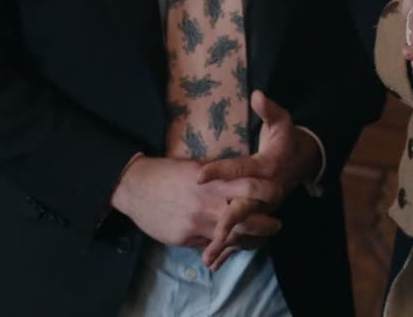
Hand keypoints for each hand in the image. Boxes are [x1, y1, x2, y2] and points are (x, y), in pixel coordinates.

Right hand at [109, 155, 282, 255]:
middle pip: (249, 220)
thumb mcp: (200, 167)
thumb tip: (245, 181)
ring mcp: (196, 225)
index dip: (269, 191)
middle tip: (277, 224)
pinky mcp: (184, 239)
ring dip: (249, 240)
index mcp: (215, 181)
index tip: (278, 193)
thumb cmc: (169, 172)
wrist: (134, 187)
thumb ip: (222, 176)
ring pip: (233, 239)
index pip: (253, 187)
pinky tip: (231, 243)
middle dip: (268, 225)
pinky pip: (211, 246)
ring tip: (260, 238)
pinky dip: (224, 246)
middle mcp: (208, 205)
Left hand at [193, 91, 318, 268]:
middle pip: (245, 207)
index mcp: (265, 167)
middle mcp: (265, 190)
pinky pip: (246, 234)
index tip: (198, 176)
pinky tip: (214, 263)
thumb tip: (258, 95)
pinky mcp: (261, 215)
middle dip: (228, 222)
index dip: (219, 172)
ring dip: (227, 243)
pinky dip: (231, 249)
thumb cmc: (286, 140)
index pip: (239, 170)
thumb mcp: (282, 121)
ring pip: (244, 227)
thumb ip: (269, 110)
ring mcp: (264, 206)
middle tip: (213, 233)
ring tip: (208, 258)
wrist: (303, 160)